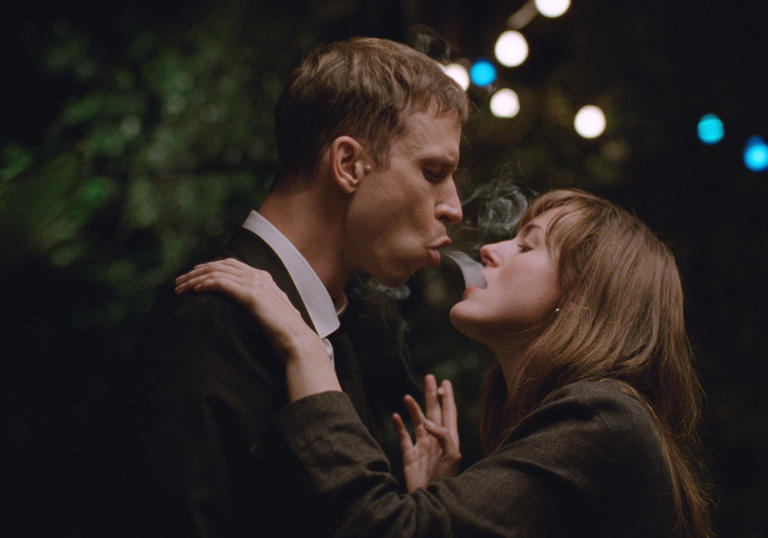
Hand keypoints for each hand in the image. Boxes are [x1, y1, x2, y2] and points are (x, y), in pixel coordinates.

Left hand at [174, 258, 319, 358]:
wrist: (297, 339)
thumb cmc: (284, 332)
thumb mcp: (271, 312)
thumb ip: (261, 304)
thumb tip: (253, 307)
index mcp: (263, 278)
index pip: (230, 264)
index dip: (209, 267)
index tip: (193, 275)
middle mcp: (258, 276)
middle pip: (220, 265)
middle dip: (196, 271)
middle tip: (179, 281)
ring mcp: (255, 284)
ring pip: (216, 273)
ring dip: (195, 279)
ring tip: (180, 288)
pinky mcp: (251, 295)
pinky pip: (221, 284)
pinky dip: (205, 284)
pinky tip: (194, 291)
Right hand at [392, 374, 460, 491]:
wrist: (429, 499)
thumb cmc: (445, 480)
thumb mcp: (452, 456)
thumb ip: (443, 436)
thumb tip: (427, 422)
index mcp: (449, 440)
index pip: (449, 413)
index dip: (448, 397)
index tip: (445, 382)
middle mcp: (435, 440)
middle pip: (433, 412)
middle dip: (431, 395)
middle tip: (429, 377)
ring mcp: (422, 447)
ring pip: (417, 422)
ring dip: (413, 408)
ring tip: (407, 396)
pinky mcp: (409, 455)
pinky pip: (403, 437)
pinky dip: (399, 426)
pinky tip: (396, 416)